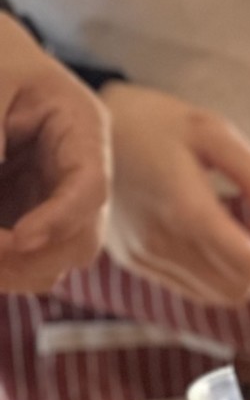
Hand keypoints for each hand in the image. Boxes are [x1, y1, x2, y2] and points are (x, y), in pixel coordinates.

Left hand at [0, 21, 110, 292]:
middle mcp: (77, 173)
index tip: (17, 239)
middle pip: (82, 240)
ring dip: (14, 270)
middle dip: (34, 258)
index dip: (60, 220)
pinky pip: (22, 259)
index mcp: (83, 129)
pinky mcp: (26, 215)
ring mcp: (53, 199)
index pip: (92, 187)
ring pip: (53, 261)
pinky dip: (2, 267)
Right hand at [104, 86, 249, 306]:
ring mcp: (144, 256)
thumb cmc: (154, 121)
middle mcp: (161, 242)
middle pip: (237, 287)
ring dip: (241, 268)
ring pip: (217, 294)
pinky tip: (210, 229)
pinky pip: (191, 286)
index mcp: (184, 208)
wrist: (88, 129)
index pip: (246, 263)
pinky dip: (216, 269)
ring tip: (235, 218)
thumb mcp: (210, 128)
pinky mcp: (135, 261)